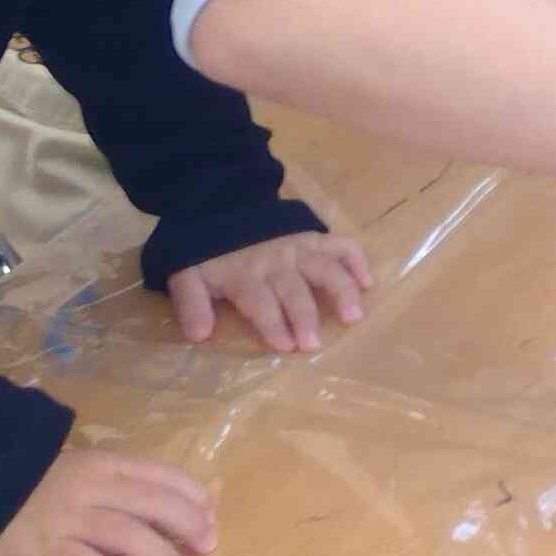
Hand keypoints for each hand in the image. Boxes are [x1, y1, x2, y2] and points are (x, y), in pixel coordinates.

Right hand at [0, 448, 216, 555]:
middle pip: (152, 504)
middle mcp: (92, 488)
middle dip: (187, 525)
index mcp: (106, 465)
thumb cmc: (38, 484)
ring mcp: (68, 519)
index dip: (192, 497)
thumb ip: (122, 485)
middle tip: (207, 547)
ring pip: (125, 535)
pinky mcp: (45, 549)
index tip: (211, 519)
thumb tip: (172, 507)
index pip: (162, 475)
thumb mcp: (84, 471)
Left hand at [167, 230, 374, 352]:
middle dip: (304, 317)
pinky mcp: (314, 237)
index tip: (286, 346)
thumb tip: (199, 335)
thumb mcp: (187, 276)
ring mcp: (298, 247)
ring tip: (354, 316)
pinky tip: (368, 281)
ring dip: (340, 291)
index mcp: (245, 275)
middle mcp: (276, 262)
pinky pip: (340, 245)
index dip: (273, 324)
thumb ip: (191, 305)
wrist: (221, 208)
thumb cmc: (209, 255)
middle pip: (294, 291)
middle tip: (314, 344)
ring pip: (324, 269)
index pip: (260, 303)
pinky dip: (356, 260)